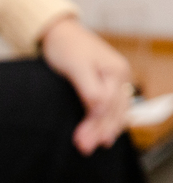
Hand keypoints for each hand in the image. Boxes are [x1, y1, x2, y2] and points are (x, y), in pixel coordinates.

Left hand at [40, 16, 133, 154]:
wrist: (61, 33)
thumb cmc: (67, 47)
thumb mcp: (76, 66)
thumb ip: (89, 88)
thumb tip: (99, 110)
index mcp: (116, 71)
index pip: (107, 106)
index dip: (94, 125)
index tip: (80, 141)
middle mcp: (121, 76)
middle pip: (113, 111)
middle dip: (99, 132)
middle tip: (84, 149)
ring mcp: (116, 81)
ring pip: (116, 111)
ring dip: (105, 130)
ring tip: (93, 147)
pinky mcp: (107, 84)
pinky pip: (113, 107)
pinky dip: (108, 122)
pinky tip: (104, 135)